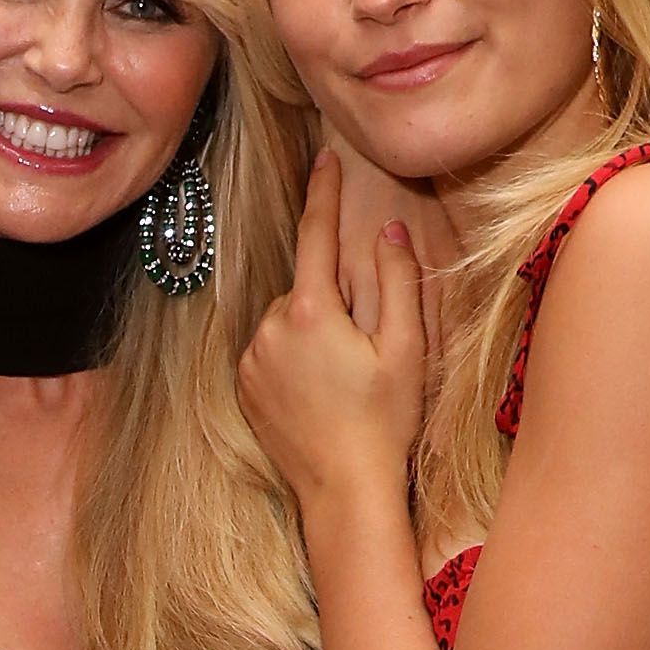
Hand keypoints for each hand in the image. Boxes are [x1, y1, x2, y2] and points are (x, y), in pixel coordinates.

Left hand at [239, 149, 427, 505]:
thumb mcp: (405, 349)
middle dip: (335, 301)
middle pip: (307, 287)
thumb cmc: (384, 422)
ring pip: (288, 321)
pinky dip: (296, 359)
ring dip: (315, 333)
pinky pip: (272, 352)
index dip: (323, 192)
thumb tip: (387, 231)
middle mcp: (268, 327)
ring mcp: (251, 360)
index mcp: (309, 311)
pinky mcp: (244, 387)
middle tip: (365, 350)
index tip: (325, 158)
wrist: (343, 491)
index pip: (315, 234)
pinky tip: (322, 394)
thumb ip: (397, 282)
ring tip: (345, 382)